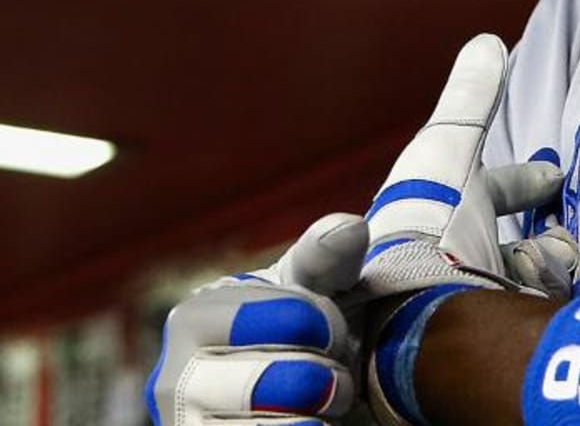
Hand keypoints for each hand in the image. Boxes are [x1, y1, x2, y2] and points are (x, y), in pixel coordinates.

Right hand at [145, 212, 368, 425]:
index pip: (291, 319)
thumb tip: (350, 228)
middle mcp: (173, 381)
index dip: (328, 325)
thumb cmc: (297, 329)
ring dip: (318, 418)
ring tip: (323, 405)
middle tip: (334, 377)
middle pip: (283, 382)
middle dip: (327, 379)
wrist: (284, 391)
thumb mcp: (311, 286)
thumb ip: (326, 254)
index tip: (331, 330)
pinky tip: (308, 424)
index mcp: (192, 318)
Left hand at [357, 33, 574, 300]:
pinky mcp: (488, 342)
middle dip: (537, 235)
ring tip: (571, 260)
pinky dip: (549, 300)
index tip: (557, 176)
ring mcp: (469, 304)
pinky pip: (530, 316)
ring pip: (519, 280)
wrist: (410, 320)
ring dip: (545, 267)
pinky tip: (569, 298)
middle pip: (505, 243)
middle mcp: (449, 260)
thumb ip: (472, 96)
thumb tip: (489, 39)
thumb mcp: (449, 145)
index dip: (525, 181)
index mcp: (441, 212)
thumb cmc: (422, 224)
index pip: (492, 192)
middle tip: (569, 232)